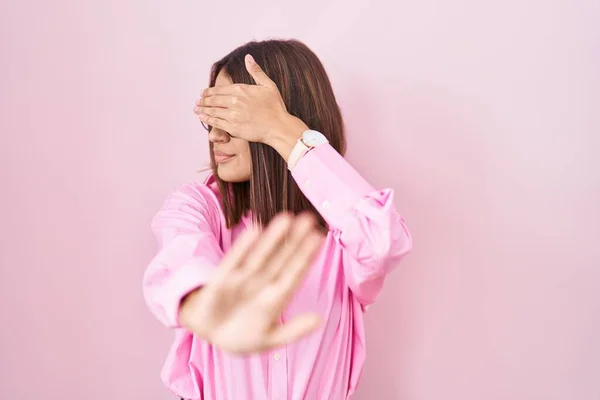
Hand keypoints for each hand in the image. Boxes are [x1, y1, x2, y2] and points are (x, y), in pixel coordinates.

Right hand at [179, 212, 323, 353]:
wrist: (210, 335)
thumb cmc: (242, 336)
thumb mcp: (269, 338)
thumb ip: (293, 330)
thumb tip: (319, 319)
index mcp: (276, 297)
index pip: (294, 273)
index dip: (306, 256)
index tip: (319, 237)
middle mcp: (262, 283)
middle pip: (281, 258)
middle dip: (294, 240)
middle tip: (308, 218)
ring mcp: (243, 279)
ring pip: (261, 255)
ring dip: (273, 237)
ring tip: (287, 217)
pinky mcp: (222, 280)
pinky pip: (235, 260)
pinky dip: (244, 246)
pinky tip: (256, 229)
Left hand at [193, 54, 292, 143]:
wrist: (279, 127)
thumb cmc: (276, 107)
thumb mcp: (268, 85)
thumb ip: (256, 71)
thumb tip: (248, 57)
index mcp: (241, 90)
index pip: (219, 89)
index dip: (209, 92)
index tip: (203, 93)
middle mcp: (235, 101)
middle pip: (213, 100)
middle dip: (203, 100)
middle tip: (197, 102)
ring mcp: (233, 115)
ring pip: (212, 111)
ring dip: (202, 110)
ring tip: (196, 109)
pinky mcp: (233, 128)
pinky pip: (216, 122)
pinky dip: (207, 119)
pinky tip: (202, 118)